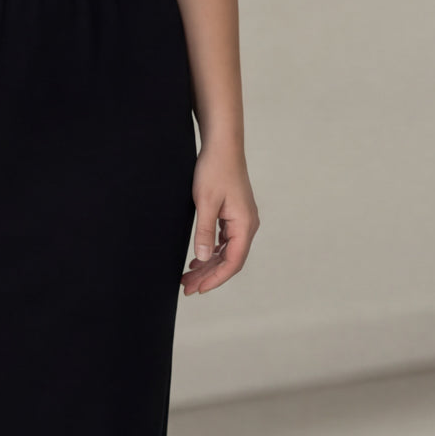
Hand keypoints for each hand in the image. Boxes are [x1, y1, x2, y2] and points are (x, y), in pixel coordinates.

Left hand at [182, 142, 258, 295]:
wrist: (222, 146)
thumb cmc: (215, 170)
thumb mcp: (205, 202)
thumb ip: (204, 232)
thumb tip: (200, 258)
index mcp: (244, 225)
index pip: (233, 262)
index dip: (216, 279)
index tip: (199, 289)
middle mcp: (247, 225)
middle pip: (229, 260)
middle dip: (208, 276)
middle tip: (187, 288)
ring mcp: (242, 220)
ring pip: (225, 251)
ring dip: (208, 265)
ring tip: (188, 277)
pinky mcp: (234, 215)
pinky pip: (224, 241)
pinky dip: (211, 252)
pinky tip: (198, 258)